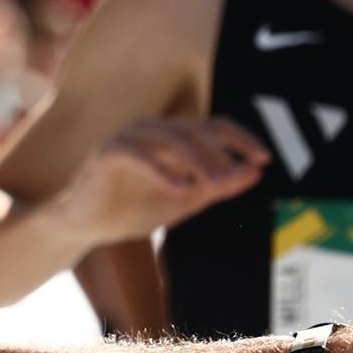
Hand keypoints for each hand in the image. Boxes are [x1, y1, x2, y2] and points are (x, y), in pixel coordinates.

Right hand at [51, 118, 270, 246]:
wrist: (88, 225)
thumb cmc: (134, 209)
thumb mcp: (185, 200)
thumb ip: (217, 186)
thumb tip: (255, 173)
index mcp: (174, 136)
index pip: (215, 126)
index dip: (242, 139)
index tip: (264, 160)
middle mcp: (154, 129)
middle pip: (196, 130)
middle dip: (220, 154)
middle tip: (235, 178)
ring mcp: (129, 137)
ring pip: (171, 138)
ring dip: (196, 162)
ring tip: (211, 186)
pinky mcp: (107, 152)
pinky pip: (139, 155)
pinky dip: (161, 171)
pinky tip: (178, 189)